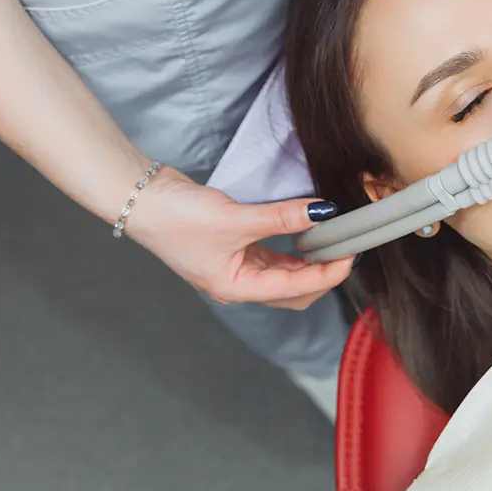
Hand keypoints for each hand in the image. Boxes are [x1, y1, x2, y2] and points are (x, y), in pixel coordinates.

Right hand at [124, 167, 349, 308]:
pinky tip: (307, 234)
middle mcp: (239, 284)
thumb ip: (282, 216)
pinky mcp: (235, 248)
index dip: (328, 274)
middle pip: (294, 291)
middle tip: (346, 249)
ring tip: (333, 241)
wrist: (140, 198)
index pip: (295, 289)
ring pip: (285, 274)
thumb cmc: (178, 218)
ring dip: (310, 262)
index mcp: (237, 288)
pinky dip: (293, 248)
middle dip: (323, 275)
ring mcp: (236, 267)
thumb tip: (323, 212)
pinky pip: (273, 256)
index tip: (350, 254)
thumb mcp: (237, 218)